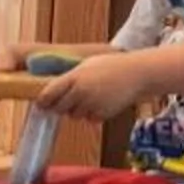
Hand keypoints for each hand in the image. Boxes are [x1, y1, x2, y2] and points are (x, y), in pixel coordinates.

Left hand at [33, 52, 147, 121]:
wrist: (140, 73)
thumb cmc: (113, 65)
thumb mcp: (88, 64)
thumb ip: (70, 76)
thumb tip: (51, 87)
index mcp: (74, 78)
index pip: (47, 95)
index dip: (43, 101)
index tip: (43, 103)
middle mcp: (80, 92)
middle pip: (58, 108)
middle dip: (62, 105)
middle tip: (71, 98)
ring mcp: (90, 104)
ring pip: (74, 115)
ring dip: (79, 109)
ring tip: (94, 96)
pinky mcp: (101, 114)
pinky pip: (89, 118)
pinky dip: (93, 113)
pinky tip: (104, 101)